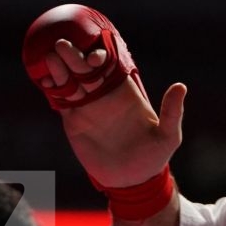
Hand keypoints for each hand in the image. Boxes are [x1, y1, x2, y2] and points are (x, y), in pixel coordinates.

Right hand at [38, 38, 186, 188]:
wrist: (131, 181)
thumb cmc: (154, 157)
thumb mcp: (168, 136)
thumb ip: (172, 112)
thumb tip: (181, 86)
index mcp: (126, 92)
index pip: (111, 67)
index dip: (102, 58)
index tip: (95, 56)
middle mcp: (105, 94)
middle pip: (86, 69)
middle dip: (75, 57)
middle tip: (62, 45)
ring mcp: (88, 106)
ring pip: (71, 81)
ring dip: (60, 69)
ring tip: (50, 58)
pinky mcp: (73, 120)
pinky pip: (61, 100)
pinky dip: (52, 89)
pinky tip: (43, 78)